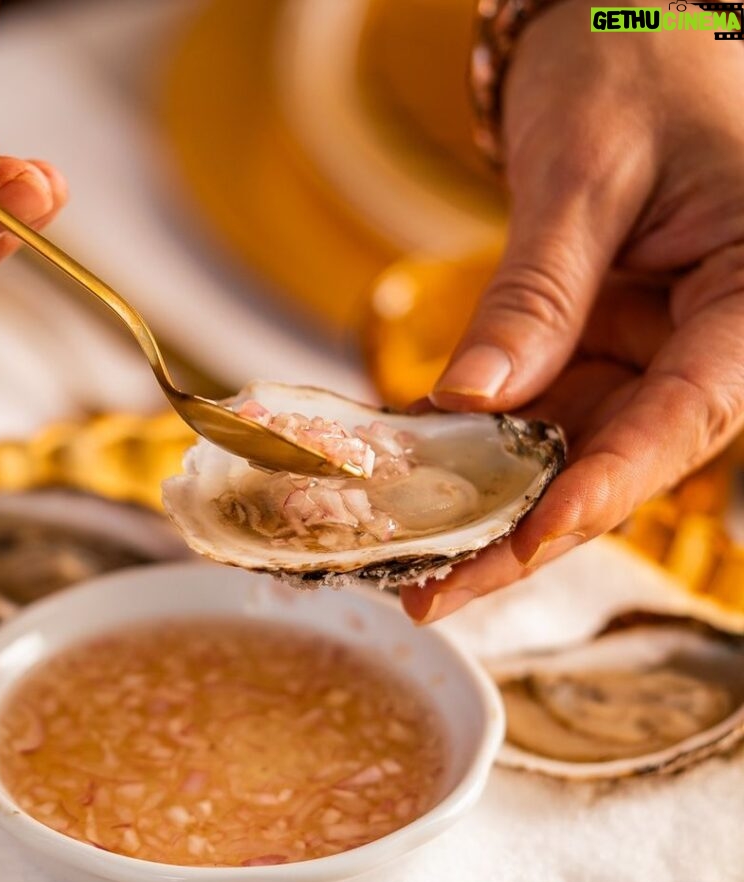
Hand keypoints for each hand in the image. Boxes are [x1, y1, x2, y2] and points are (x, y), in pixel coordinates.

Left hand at [401, 1, 743, 622]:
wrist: (630, 29)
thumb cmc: (640, 67)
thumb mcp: (585, 175)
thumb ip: (537, 293)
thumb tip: (473, 400)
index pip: (682, 417)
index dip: (602, 490)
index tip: (525, 543)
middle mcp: (709, 345)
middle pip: (615, 463)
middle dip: (519, 535)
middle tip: (430, 593)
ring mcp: (647, 355)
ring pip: (568, 455)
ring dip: (485, 509)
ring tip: (403, 562)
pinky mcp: (595, 350)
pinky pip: (536, 415)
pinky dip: (473, 451)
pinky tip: (410, 486)